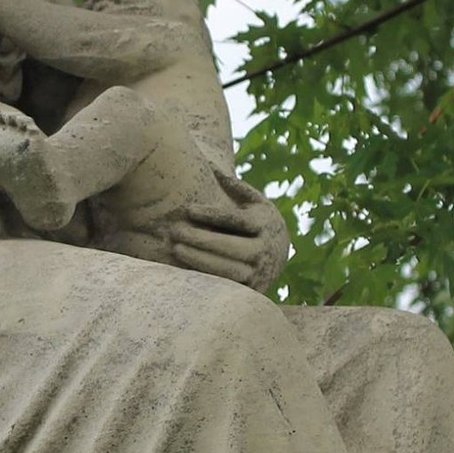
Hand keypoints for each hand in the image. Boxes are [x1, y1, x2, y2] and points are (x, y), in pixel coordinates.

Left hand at [119, 195, 289, 289]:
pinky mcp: (251, 290)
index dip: (213, 215)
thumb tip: (207, 163)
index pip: (237, 220)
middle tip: (175, 231)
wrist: (278, 254)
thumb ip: (233, 185)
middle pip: (232, 247)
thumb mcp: (252, 200)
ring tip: (175, 248)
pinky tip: (182, 268)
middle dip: (202, 240)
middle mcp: (265, 249)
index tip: (188, 209)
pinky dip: (205, 278)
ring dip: (200, 260)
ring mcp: (259, 272)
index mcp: (265, 223)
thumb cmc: (255, 220)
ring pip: (229, 269)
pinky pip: (226, 286)